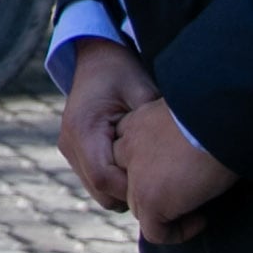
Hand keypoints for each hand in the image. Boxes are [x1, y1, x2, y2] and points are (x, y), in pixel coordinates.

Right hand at [57, 36, 159, 212]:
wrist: (95, 56)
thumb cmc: (120, 70)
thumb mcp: (142, 90)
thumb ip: (153, 124)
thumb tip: (183, 149)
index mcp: (82, 129)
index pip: (105, 179)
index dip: (135, 190)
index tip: (166, 186)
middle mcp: (70, 143)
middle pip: (102, 193)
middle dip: (134, 196)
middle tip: (167, 185)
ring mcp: (69, 150)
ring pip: (100, 192)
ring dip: (126, 190)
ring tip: (155, 175)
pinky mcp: (75, 152)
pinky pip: (98, 182)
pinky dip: (119, 181)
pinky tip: (141, 167)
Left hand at [119, 97, 238, 242]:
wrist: (225, 118)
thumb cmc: (219, 112)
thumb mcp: (189, 113)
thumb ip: (176, 128)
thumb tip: (192, 142)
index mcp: (137, 122)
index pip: (128, 150)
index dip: (146, 165)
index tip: (176, 170)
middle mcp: (129, 147)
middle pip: (126, 179)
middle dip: (147, 190)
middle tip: (180, 193)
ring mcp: (136, 176)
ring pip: (139, 205)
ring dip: (164, 212)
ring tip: (196, 207)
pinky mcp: (150, 198)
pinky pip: (154, 230)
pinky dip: (175, 232)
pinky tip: (200, 220)